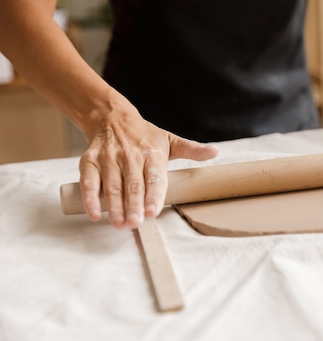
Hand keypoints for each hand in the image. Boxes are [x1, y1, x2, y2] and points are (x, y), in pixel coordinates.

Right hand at [78, 108, 218, 228]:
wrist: (112, 117)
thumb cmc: (145, 136)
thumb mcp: (170, 140)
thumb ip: (191, 150)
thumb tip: (214, 152)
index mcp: (152, 154)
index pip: (155, 178)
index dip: (154, 196)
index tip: (152, 212)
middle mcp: (130, 157)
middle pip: (133, 184)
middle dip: (133, 205)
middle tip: (135, 223)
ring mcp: (108, 159)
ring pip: (112, 185)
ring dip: (114, 206)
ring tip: (119, 223)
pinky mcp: (89, 161)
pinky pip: (89, 181)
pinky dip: (90, 198)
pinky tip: (94, 214)